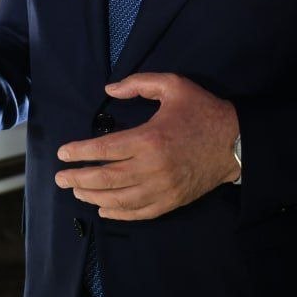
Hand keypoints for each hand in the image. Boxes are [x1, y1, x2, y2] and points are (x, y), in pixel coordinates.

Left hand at [54, 73, 238, 219]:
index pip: (104, 149)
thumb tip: (110, 89)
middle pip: (106, 178)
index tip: (63, 153)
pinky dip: (118, 214)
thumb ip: (138, 83)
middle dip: (78, 178)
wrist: (236, 141)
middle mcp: (152, 167)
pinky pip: (139, 213)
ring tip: (77, 190)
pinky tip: (103, 209)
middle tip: (60, 178)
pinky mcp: (172, 201)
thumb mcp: (173, 85)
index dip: (80, 152)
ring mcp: (162, 188)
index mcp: (149, 138)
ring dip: (93, 196)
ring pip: (119, 199)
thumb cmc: (202, 110)